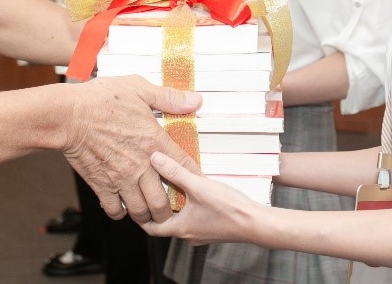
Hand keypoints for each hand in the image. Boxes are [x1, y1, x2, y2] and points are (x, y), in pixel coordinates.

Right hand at [63, 76, 200, 225]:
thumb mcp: (138, 88)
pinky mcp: (101, 185)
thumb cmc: (100, 99)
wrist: (67, 115)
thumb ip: (168, 98)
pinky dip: (120, 212)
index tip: (196, 182)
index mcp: (154, 140)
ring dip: (147, 214)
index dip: (194, 177)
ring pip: (141, 210)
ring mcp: (121, 178)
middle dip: (170, 208)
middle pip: (163, 200)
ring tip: (149, 212)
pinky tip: (123, 205)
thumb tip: (194, 101)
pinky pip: (115, 210)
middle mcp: (141, 164)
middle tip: (171, 206)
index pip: (184, 166)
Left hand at [140, 152, 261, 244]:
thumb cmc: (229, 209)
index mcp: (180, 229)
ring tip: (170, 185)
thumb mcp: (198, 185)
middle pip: (164, 222)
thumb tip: (154, 158)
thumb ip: (175, 171)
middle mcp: (188, 235)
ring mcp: (201, 233)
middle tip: (150, 187)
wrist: (257, 223)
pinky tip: (192, 190)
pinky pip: (193, 217)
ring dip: (174, 204)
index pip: (151, 227)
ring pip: (180, 218)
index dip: (140, 214)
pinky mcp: (212, 228)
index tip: (134, 199)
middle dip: (157, 205)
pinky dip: (188, 205)